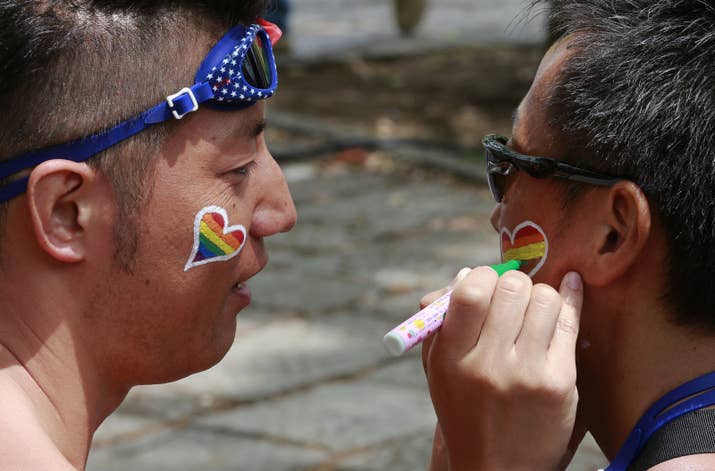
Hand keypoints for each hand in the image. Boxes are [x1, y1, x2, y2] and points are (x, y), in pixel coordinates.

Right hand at [421, 267, 582, 470]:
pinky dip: (571, 298)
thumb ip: (442, 321)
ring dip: (540, 295)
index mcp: (450, 358)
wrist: (499, 469)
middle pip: (511, 289)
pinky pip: (570, 322)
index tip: (487, 282)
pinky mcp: (559, 383)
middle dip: (514, 283)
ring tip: (535, 310)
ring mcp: (526, 374)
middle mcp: (486, 365)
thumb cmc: (466, 410)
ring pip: (544, 299)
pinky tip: (571, 286)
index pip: (470, 292)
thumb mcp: (439, 370)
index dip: (482, 276)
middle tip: (514, 296)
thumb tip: (467, 273)